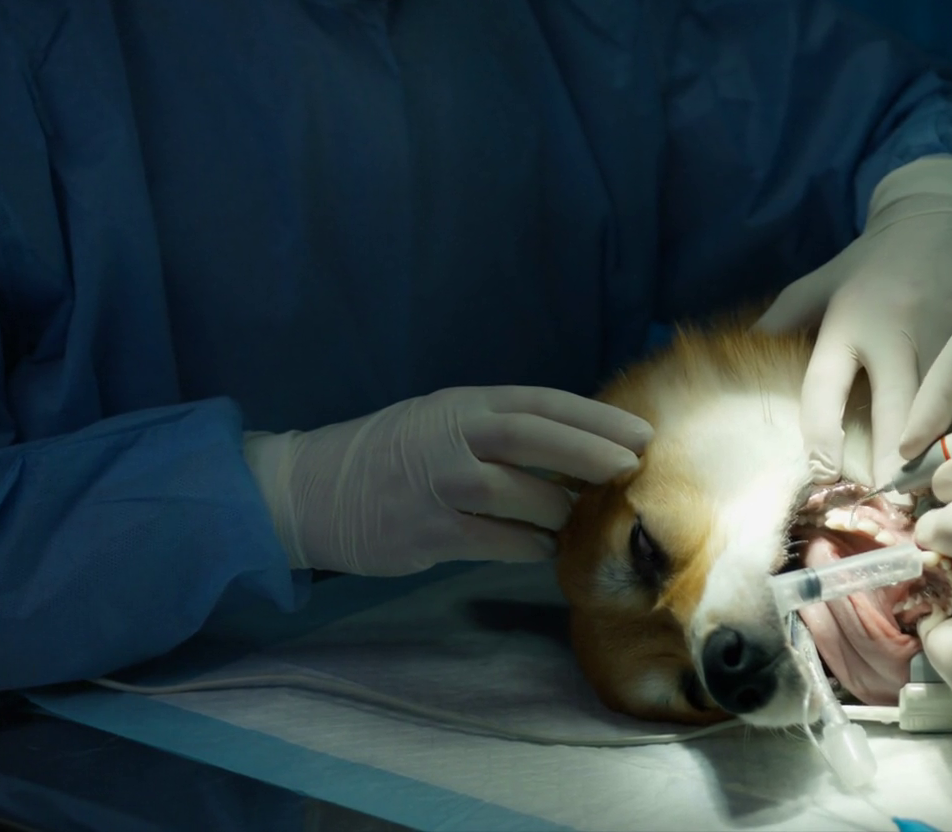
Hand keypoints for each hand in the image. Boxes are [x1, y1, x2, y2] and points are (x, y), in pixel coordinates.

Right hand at [244, 386, 651, 575]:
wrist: (310, 490)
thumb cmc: (393, 454)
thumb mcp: (445, 420)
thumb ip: (502, 427)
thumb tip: (581, 446)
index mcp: (464, 404)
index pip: (543, 403)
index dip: (596, 418)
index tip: (641, 433)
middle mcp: (454, 438)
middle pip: (539, 440)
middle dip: (594, 455)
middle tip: (634, 469)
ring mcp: (441, 486)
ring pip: (526, 499)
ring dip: (562, 512)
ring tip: (577, 518)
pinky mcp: (430, 533)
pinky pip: (501, 542)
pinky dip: (531, 546)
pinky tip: (543, 548)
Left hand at [756, 158, 951, 485]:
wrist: (949, 212)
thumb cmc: (878, 257)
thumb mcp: (825, 278)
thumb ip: (785, 317)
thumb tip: (740, 348)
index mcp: (850, 320)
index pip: (826, 386)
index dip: (821, 434)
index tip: (822, 470)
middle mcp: (897, 332)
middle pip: (893, 411)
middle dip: (889, 461)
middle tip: (885, 501)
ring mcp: (946, 338)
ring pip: (941, 412)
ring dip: (932, 452)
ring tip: (925, 492)